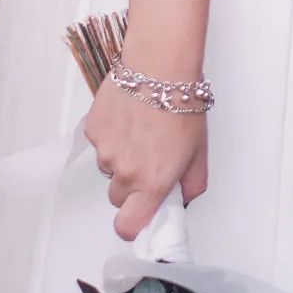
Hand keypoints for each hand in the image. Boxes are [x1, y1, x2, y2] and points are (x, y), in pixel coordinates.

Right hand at [85, 77, 208, 242]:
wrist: (160, 66)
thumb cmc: (182, 104)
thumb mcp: (199, 151)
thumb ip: (191, 184)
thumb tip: (182, 199)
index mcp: (152, 183)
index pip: (128, 226)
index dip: (131, 224)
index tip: (138, 215)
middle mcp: (126, 173)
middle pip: (118, 196)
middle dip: (131, 184)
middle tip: (148, 158)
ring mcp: (105, 151)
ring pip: (109, 166)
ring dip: (121, 156)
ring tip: (141, 128)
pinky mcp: (94, 130)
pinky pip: (100, 142)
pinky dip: (112, 134)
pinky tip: (129, 115)